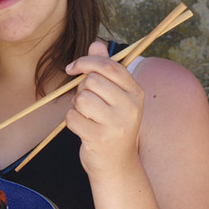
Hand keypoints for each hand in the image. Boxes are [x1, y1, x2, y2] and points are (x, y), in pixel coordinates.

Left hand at [64, 42, 144, 176]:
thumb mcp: (114, 96)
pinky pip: (72, 117)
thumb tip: (96, 43)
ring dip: (77, 107)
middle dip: (82, 90)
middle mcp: (130, 106)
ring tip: (88, 118)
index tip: (72, 68)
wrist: (116, 165)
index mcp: (136, 92)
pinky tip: (84, 130)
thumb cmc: (111, 125)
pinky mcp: (100, 138)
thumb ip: (104, 69)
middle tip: (88, 104)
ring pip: (81, 98)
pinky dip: (72, 122)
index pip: (109, 66)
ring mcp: (116, 123)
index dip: (86, 62)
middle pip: (91, 81)